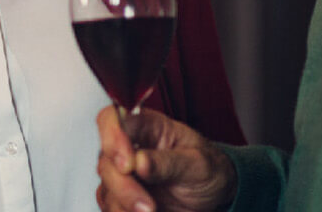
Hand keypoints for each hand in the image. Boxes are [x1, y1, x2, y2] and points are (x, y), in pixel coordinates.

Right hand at [96, 106, 235, 211]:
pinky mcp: (122, 196)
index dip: (112, 138)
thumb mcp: (198, 164)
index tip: (127, 164)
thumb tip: (139, 161)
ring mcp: (124, 173)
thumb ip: (168, 162)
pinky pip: (111, 205)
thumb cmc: (208, 170)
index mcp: (147, 126)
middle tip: (148, 205)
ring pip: (107, 186)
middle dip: (123, 185)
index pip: (114, 119)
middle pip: (106, 159)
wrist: (215, 198)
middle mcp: (129, 147)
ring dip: (125, 204)